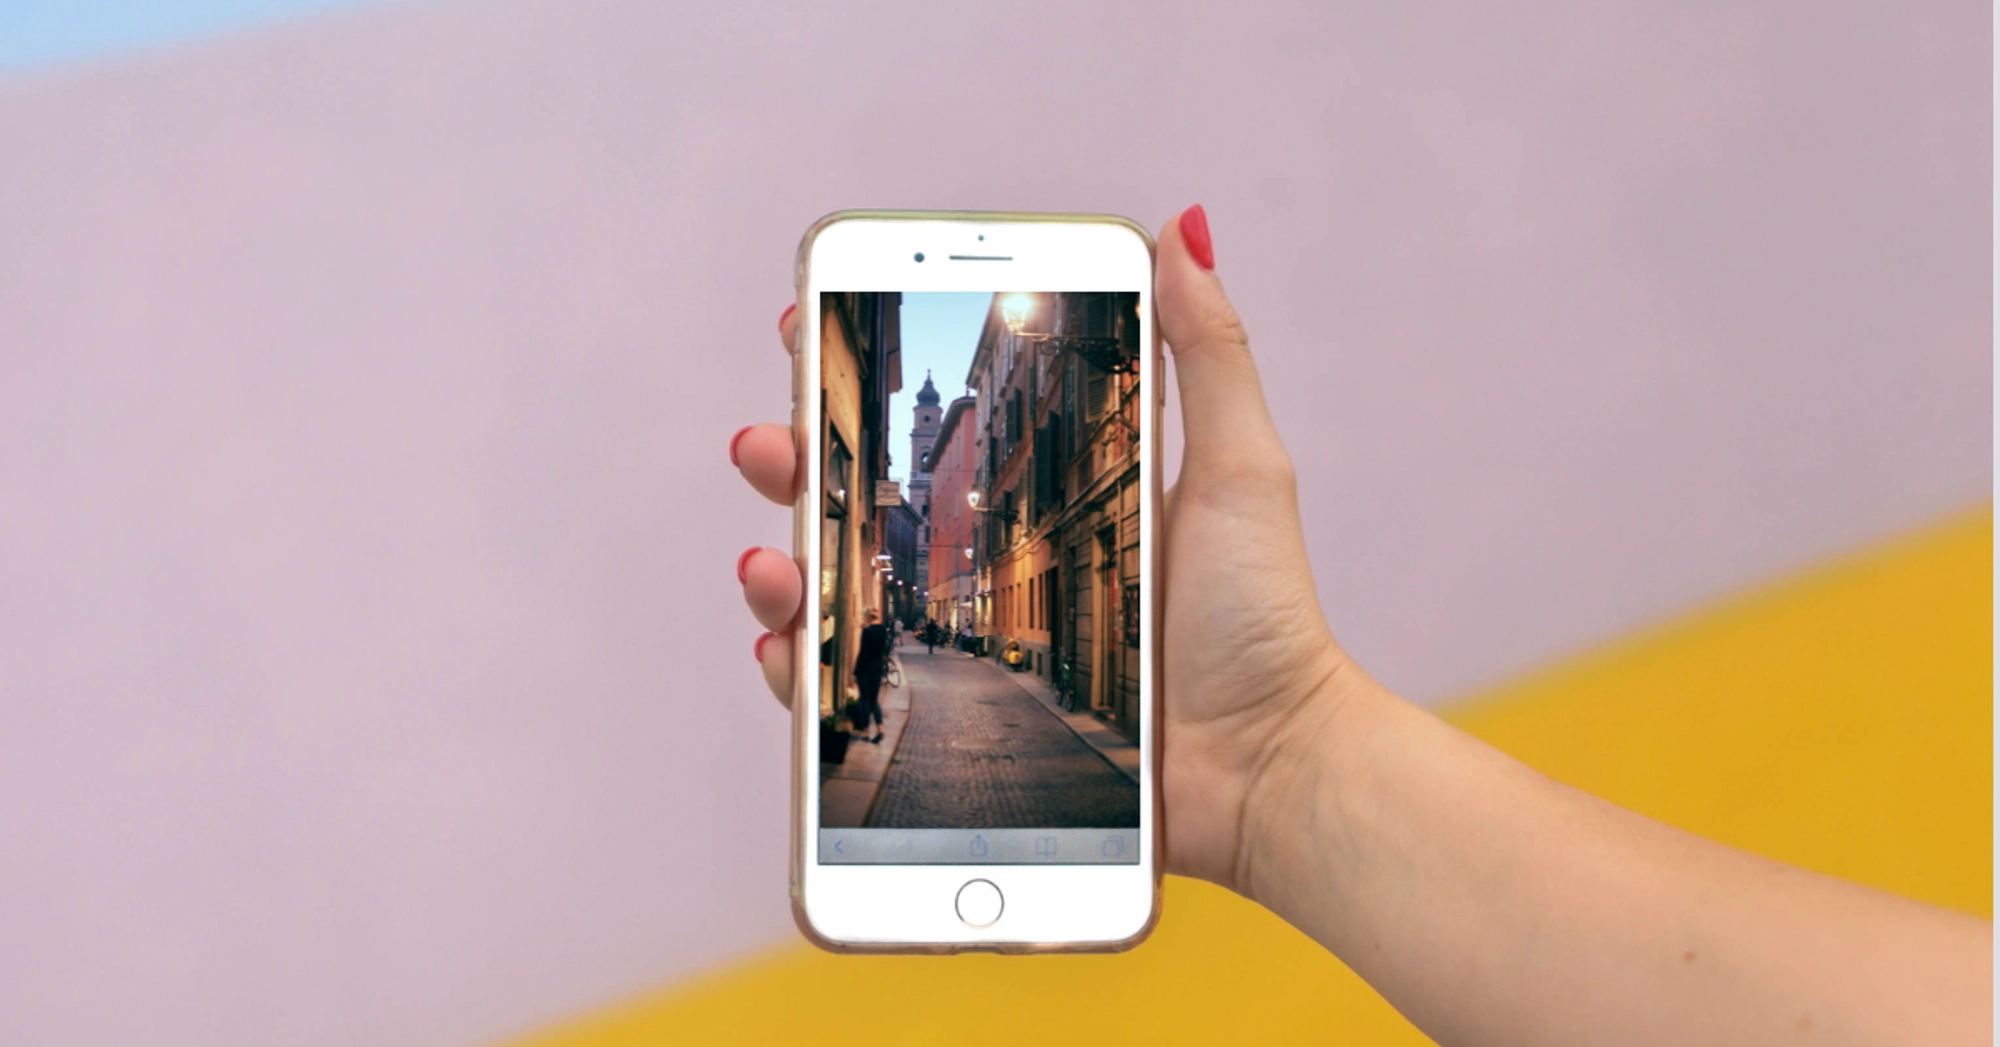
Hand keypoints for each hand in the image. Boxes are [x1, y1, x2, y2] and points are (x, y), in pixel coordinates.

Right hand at [731, 206, 1357, 889]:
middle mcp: (1000, 558)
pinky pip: (856, 685)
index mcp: (1050, 490)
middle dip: (802, 461)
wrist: (1265, 766)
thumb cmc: (1262, 618)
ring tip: (773, 553)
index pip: (939, 420)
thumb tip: (1182, 229)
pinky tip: (785, 640)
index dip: (869, 376)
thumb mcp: (1239, 466)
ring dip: (788, 560)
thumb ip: (1207, 352)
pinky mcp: (966, 715)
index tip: (814, 327)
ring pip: (845, 587)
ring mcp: (975, 637)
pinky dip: (804, 663)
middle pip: (869, 498)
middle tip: (770, 440)